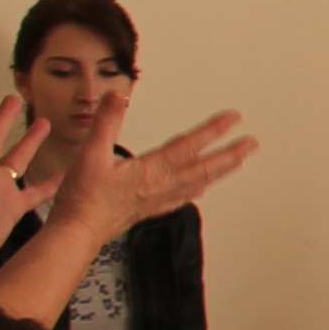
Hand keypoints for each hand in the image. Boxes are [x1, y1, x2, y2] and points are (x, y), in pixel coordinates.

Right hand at [57, 107, 257, 237]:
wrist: (76, 233)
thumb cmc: (82, 198)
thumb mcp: (90, 154)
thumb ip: (105, 122)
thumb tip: (116, 95)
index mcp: (152, 170)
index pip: (189, 145)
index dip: (213, 130)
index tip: (234, 118)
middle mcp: (161, 185)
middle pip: (204, 167)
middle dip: (231, 154)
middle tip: (252, 144)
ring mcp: (157, 200)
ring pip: (197, 183)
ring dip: (220, 171)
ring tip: (236, 163)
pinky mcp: (147, 211)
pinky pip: (180, 199)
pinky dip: (194, 190)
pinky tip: (198, 191)